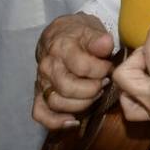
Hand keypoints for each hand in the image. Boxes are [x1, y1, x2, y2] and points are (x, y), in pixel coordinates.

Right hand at [33, 13, 113, 129]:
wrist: (59, 35)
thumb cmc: (79, 34)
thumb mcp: (91, 28)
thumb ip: (98, 38)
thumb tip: (105, 44)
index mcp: (61, 48)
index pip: (82, 66)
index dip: (101, 70)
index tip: (110, 67)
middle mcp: (48, 67)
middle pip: (68, 88)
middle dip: (92, 89)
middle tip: (104, 83)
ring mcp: (42, 82)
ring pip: (57, 103)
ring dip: (81, 104)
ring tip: (95, 95)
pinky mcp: (39, 95)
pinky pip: (40, 114)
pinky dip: (56, 122)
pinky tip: (74, 121)